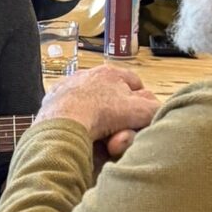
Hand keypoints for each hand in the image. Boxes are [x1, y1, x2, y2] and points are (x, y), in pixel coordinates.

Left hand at [36, 65, 159, 141]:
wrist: (62, 123)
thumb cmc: (102, 113)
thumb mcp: (139, 111)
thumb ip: (155, 109)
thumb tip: (159, 110)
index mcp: (111, 73)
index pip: (134, 83)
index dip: (141, 101)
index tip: (140, 118)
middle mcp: (88, 75)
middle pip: (113, 96)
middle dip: (119, 115)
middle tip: (118, 134)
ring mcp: (68, 87)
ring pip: (91, 104)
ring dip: (98, 120)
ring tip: (100, 139)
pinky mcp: (52, 102)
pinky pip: (70, 112)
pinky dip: (77, 122)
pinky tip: (81, 134)